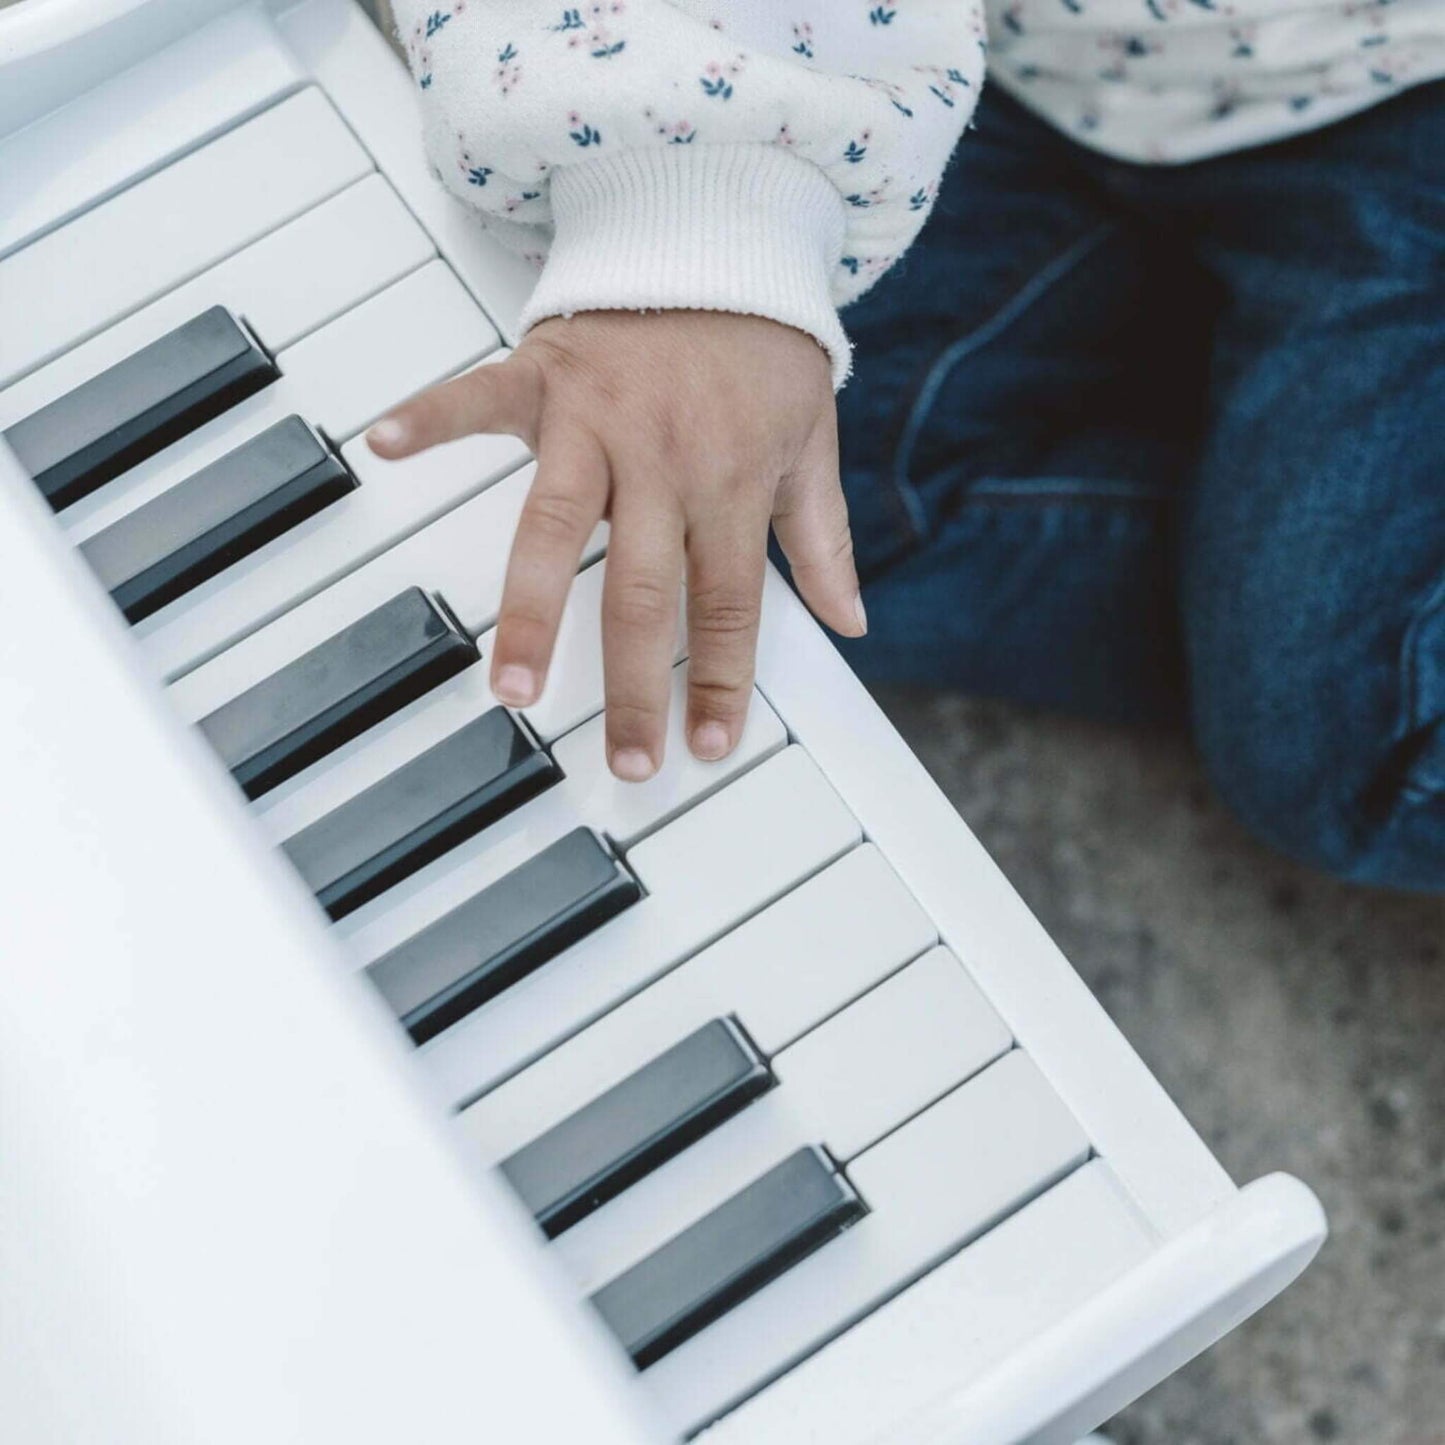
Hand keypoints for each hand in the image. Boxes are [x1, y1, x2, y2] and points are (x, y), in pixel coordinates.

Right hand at [366, 309, 864, 780]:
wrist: (724, 234)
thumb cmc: (765, 347)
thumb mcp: (813, 442)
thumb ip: (823, 539)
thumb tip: (850, 623)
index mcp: (731, 482)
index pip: (728, 605)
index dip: (719, 681)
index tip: (705, 747)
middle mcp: (662, 461)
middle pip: (644, 593)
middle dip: (634, 685)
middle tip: (622, 760)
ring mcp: (595, 419)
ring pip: (556, 526)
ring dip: (532, 609)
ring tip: (513, 686)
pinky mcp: (544, 373)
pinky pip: (478, 396)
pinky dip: (431, 416)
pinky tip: (385, 446)